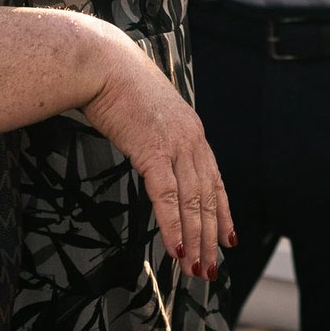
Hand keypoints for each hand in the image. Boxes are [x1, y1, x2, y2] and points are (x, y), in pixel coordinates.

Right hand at [80, 32, 234, 279]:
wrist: (101, 61)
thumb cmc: (117, 84)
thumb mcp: (148, 111)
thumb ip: (158, 134)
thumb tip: (154, 153)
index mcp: (191, 130)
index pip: (214, 180)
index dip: (223, 212)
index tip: (228, 239)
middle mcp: (190, 139)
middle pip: (207, 197)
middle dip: (210, 236)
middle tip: (210, 268)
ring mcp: (173, 144)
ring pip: (192, 202)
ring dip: (195, 240)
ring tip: (196, 269)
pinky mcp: (151, 149)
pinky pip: (167, 197)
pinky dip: (173, 226)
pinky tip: (176, 249)